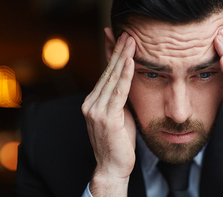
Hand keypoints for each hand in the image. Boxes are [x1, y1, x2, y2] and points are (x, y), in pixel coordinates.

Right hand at [82, 32, 135, 195]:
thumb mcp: (119, 114)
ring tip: (130, 41)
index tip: (120, 40)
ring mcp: (96, 110)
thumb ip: (120, 97)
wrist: (112, 166)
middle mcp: (91, 102)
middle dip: (118, 51)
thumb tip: (128, 80)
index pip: (105, 74)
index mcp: (94, 101)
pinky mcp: (106, 117)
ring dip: (123, 58)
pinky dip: (125, 76)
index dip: (113, 56)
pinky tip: (131, 62)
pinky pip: (118, 92)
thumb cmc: (118, 141)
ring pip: (112, 79)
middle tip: (127, 34)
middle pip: (107, 72)